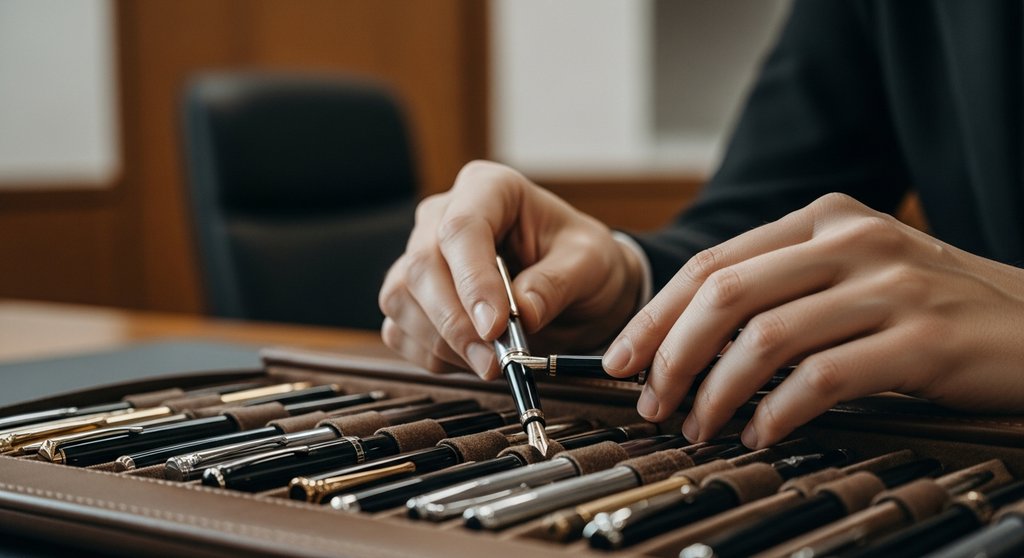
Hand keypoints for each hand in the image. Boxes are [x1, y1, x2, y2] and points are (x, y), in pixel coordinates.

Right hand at [379, 160, 643, 378]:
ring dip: (442, 343)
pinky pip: (398, 329)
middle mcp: (442, 215)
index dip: (473, 281)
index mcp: (489, 188)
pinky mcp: (411, 296)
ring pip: (401, 298)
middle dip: (456, 323)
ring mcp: (419, 254)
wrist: (573, 285)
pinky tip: (469, 361)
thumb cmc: (579, 260)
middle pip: (423, 265)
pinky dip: (431, 355)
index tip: (496, 327)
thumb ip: (557, 284)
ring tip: (491, 364)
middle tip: (494, 362)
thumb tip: (523, 314)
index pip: (462, 228)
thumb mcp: (589, 263)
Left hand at [603, 193, 1023, 447]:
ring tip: (701, 424)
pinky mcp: (922, 340)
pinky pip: (822, 379)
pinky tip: (761, 433)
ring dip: (716, 391)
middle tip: (652, 400)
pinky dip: (776, 412)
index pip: (713, 264)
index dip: (656, 316)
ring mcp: (890, 286)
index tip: (623, 359)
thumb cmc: (932, 308)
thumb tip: (689, 339)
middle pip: (725, 294)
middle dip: (671, 355)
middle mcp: (851, 241)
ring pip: (764, 337)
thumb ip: (782, 288)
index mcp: (823, 221)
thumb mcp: (855, 274)